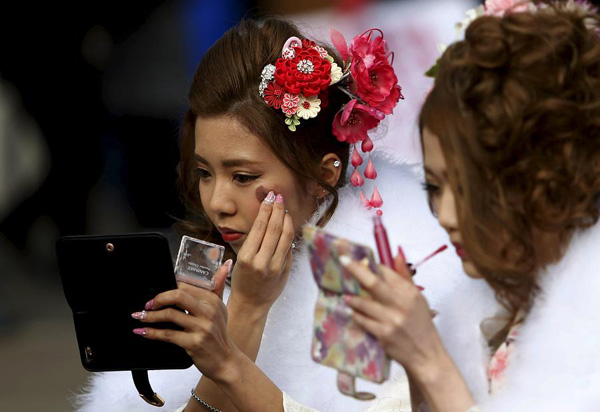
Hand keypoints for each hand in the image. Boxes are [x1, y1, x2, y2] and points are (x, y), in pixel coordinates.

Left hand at [131, 263, 238, 381]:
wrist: (225, 361)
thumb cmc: (219, 334)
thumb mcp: (221, 308)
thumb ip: (218, 285)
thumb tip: (225, 265)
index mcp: (212, 300)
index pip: (185, 286)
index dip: (167, 288)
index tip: (157, 293)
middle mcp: (208, 311)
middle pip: (178, 295)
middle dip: (158, 298)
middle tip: (147, 304)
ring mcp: (201, 327)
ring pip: (170, 315)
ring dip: (150, 316)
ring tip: (140, 317)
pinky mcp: (193, 343)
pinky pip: (168, 335)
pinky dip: (152, 333)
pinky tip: (143, 331)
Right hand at [229, 192, 294, 312]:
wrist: (251, 304)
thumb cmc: (243, 280)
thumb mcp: (241, 259)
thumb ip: (254, 241)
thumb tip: (267, 217)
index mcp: (247, 257)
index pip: (260, 227)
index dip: (266, 209)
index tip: (268, 197)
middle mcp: (262, 262)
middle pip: (275, 228)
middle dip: (278, 209)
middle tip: (279, 197)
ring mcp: (276, 267)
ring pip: (286, 236)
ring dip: (287, 219)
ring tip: (285, 209)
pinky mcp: (286, 270)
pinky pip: (289, 247)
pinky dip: (289, 234)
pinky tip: (287, 225)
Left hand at [343, 252, 446, 377]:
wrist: (427, 356)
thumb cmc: (422, 325)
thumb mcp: (419, 299)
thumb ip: (405, 276)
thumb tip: (396, 253)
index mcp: (410, 293)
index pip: (387, 272)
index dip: (372, 265)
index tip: (359, 260)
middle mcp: (401, 304)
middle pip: (372, 282)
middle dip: (355, 269)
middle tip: (341, 260)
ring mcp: (391, 320)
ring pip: (364, 303)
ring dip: (353, 298)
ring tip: (347, 297)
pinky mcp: (383, 335)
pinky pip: (363, 321)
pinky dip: (357, 315)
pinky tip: (354, 313)